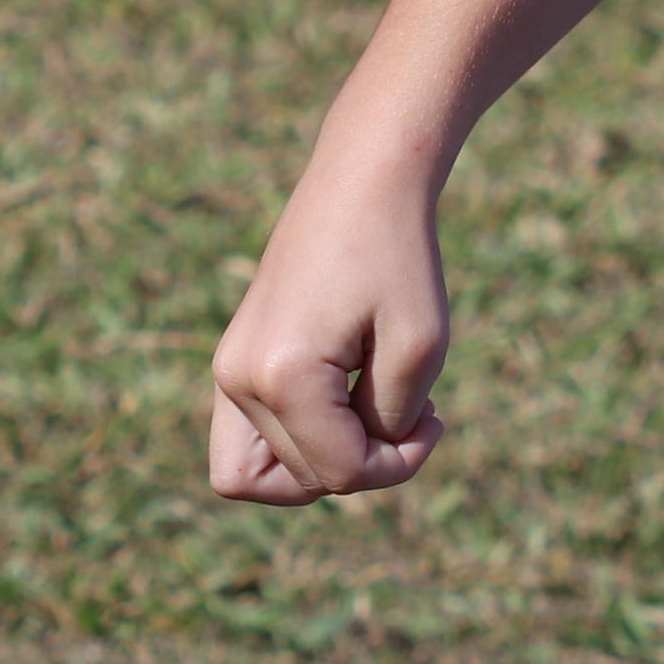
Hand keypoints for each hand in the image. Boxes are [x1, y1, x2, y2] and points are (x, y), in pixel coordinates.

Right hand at [205, 160, 449, 503]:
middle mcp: (238, 378)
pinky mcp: (234, 362)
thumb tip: (358, 466)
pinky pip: (247, 445)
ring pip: (258, 476)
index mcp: (281, 374)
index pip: (339, 474)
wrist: (359, 183)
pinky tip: (345, 407)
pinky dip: (297, 443)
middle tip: (412, 411)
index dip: (398, 465)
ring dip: (322, 462)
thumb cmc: (398, 256)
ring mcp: (227, 371)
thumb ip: (389, 425)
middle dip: (366, 461)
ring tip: (369, 414)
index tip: (436, 417)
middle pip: (303, 480)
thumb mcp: (418, 348)